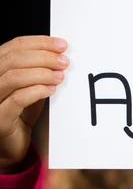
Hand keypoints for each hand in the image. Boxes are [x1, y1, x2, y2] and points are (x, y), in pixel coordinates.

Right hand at [0, 36, 68, 171]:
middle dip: (44, 57)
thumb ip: (38, 70)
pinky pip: (18, 99)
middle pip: (13, 59)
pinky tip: (52, 89)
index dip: (39, 42)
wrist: (11, 146)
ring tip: (60, 76)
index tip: (62, 45)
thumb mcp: (30, 86)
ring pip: (14, 77)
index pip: (13, 46)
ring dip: (42, 73)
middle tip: (64, 62)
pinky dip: (37, 90)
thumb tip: (60, 54)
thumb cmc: (20, 113)